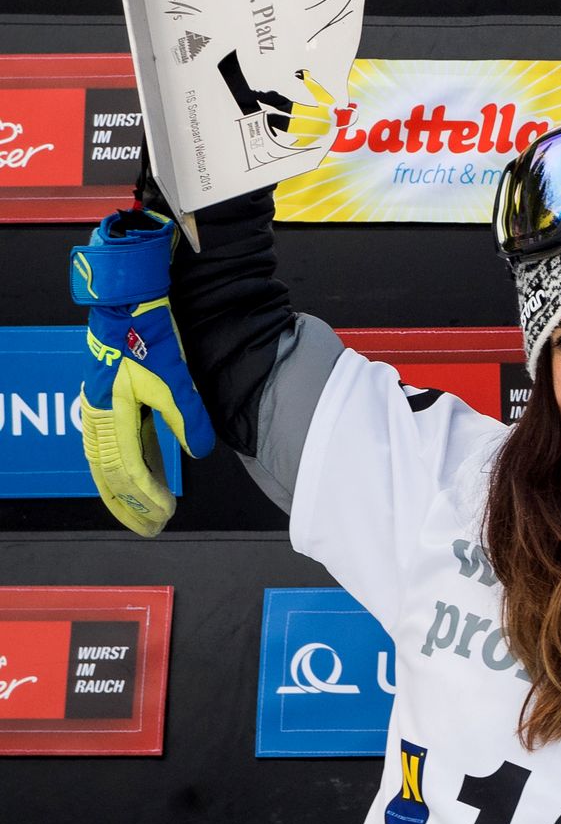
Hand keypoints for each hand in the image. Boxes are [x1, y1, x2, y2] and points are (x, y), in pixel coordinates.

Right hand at [68, 210, 214, 536]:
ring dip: (126, 490)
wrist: (130, 295)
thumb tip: (199, 450)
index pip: (125, 469)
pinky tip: (146, 477)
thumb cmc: (149, 331)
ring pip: (108, 461)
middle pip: (109, 473)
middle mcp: (97, 412)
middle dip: (129, 504)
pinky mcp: (108, 399)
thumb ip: (188, 414)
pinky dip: (129, 465)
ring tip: (147, 512)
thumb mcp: (174, 373)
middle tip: (151, 528)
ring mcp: (99, 406)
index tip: (163, 516)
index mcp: (109, 410)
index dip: (143, 497)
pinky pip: (115, 443)